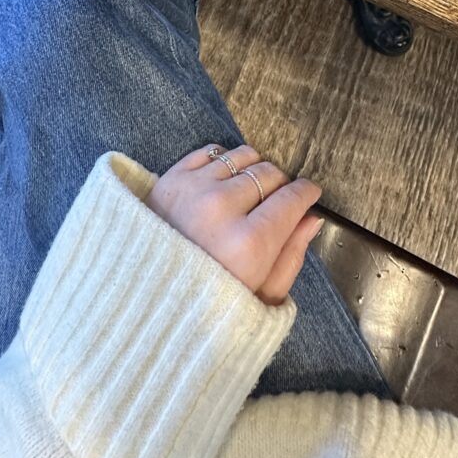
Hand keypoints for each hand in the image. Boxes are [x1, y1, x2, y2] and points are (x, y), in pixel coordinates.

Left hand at [146, 144, 323, 304]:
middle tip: (277, 200)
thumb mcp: (261, 295)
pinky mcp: (170, 179)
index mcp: (249, 245)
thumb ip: (291, 254)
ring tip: (250, 190)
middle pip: (270, 173)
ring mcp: (192, 190)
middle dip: (281, 184)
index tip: (309, 193)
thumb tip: (311, 217)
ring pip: (243, 156)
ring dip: (254, 169)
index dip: (307, 193)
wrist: (146, 302)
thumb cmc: (207, 306)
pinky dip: (224, 161)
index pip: (292, 199)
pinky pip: (212, 151)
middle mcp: (221, 210)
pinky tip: (224, 182)